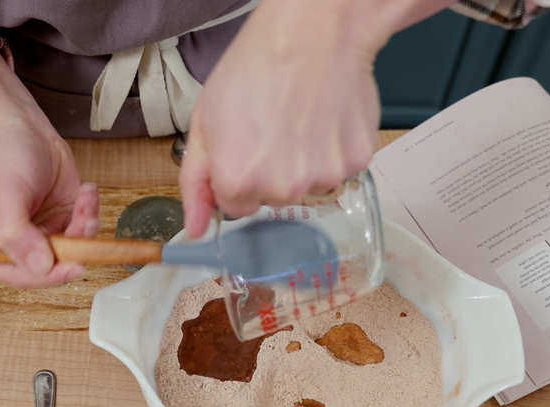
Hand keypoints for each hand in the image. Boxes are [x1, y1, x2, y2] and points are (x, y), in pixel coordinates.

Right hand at [0, 114, 98, 287]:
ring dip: (86, 225)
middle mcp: (20, 245)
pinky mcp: (64, 220)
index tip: (73, 265)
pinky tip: (86, 190)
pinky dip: (90, 210)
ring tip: (85, 198)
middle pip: (53, 265)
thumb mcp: (5, 193)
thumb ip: (17, 233)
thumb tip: (39, 266)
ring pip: (74, 248)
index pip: (21, 275)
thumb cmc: (5, 157)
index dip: (48, 275)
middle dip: (74, 245)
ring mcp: (45, 234)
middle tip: (84, 219)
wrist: (24, 129)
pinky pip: (85, 228)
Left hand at [179, 0, 453, 237]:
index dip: (239, 175)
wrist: (312, 33)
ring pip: (308, 186)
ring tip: (301, 118)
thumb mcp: (204, 122)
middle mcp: (282, 189)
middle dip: (272, 171)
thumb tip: (193, 230)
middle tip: (274, 126)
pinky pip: (339, 170)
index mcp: (238, 182)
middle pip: (274, 199)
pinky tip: (325, 117)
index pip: (237, 207)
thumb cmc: (254, 68)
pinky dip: (333, 150)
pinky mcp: (356, 163)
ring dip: (305, 162)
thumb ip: (195, 183)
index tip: (246, 144)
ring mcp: (323, 178)